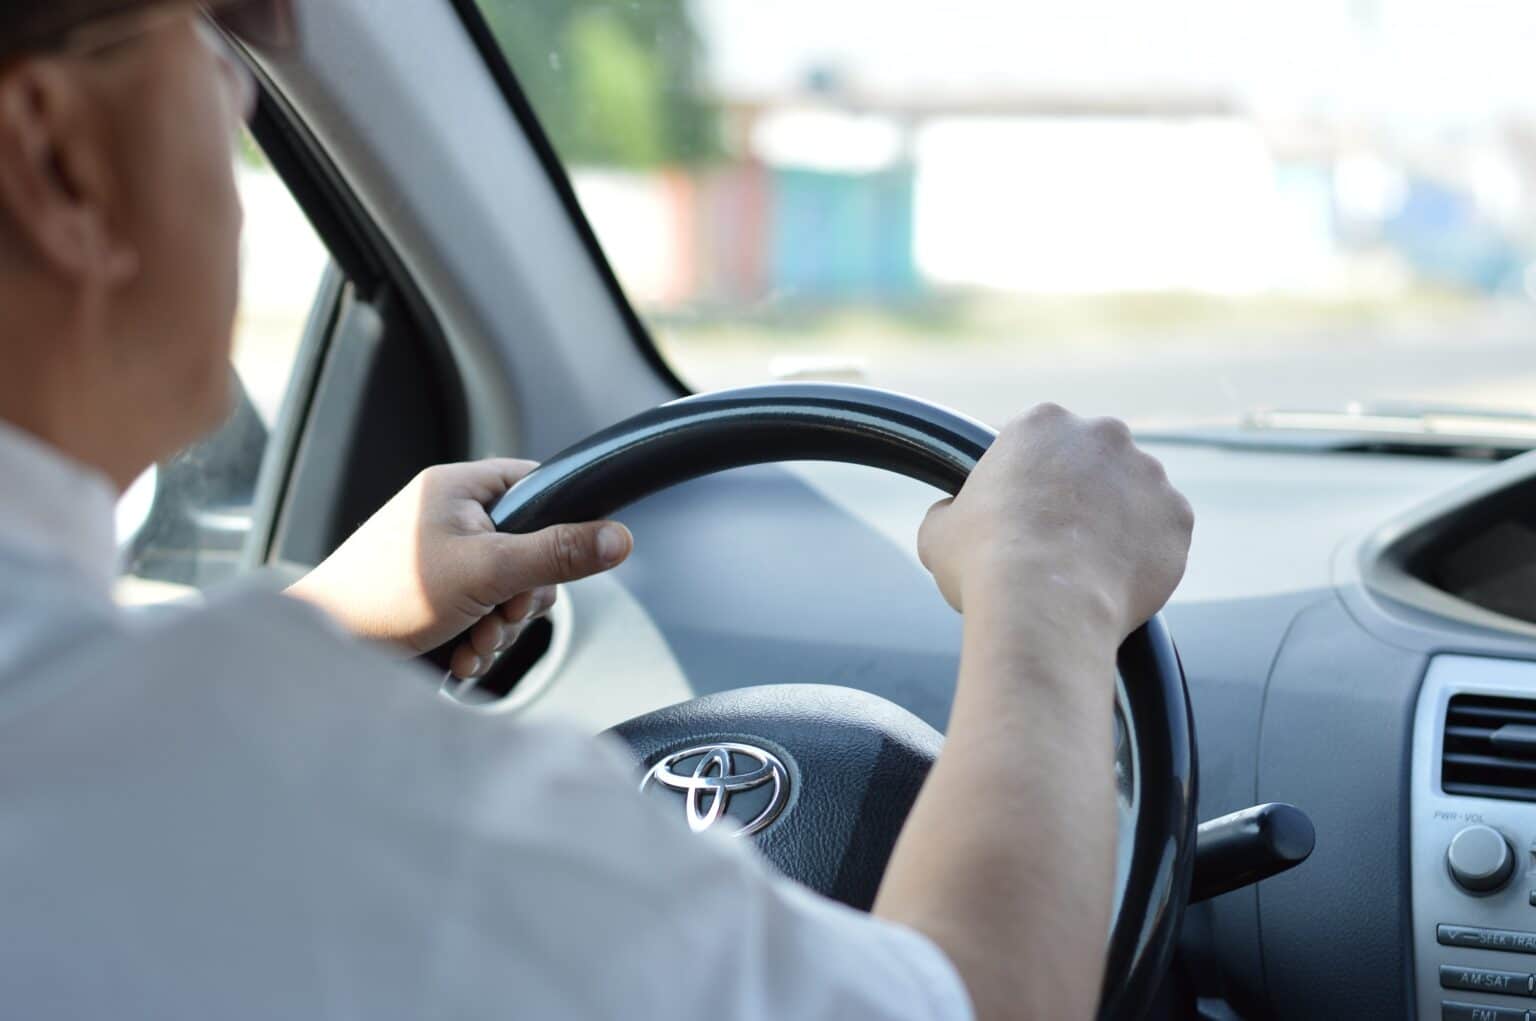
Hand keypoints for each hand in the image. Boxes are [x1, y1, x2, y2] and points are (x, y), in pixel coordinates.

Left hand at [286, 459, 632, 678]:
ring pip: (508, 591)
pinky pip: (481, 615)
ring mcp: (441, 559)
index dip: (558, 526)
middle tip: (499, 615)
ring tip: (470, 643)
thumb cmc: (385, 597)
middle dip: (521, 600)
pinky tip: (459, 656)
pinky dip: (477, 642)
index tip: (552, 565)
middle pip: (531, 551)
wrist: (322, 651)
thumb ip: (557, 554)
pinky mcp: (433, 598)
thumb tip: (620, 538)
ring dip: (499, 629)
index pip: (538, 487)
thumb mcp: (488, 571)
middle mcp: (450, 517)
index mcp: (458, 488)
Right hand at [917, 403, 1192, 639]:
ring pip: (1134, 494)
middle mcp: (1104, 434)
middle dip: (1081, 490)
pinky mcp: (1178, 516)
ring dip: (1118, 520)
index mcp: (1043, 422)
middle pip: (1094, 458)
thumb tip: (950, 516)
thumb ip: (950, 511)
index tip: (1021, 509)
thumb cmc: (984, 562)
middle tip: (1058, 537)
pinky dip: (1147, 553)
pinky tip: (1117, 580)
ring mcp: (1148, 473)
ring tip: (1089, 567)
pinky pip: (1163, 533)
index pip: (1038, 439)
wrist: (1043, 605)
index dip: (1028, 476)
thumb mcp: (938, 530)